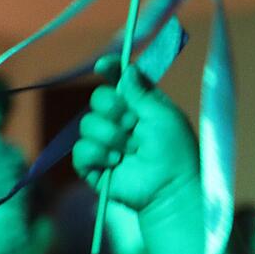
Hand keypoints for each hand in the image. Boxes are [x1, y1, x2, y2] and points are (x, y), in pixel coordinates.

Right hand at [72, 63, 199, 213]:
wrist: (169, 186)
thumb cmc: (174, 150)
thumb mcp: (163, 116)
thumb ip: (141, 92)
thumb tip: (126, 70)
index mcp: (138, 106)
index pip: (118, 81)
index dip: (109, 70)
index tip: (104, 67)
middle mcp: (119, 122)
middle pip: (97, 99)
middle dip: (112, 109)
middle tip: (131, 124)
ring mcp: (105, 144)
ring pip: (87, 125)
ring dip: (110, 136)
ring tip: (129, 151)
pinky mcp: (93, 166)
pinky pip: (80, 150)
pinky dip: (97, 154)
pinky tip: (115, 163)